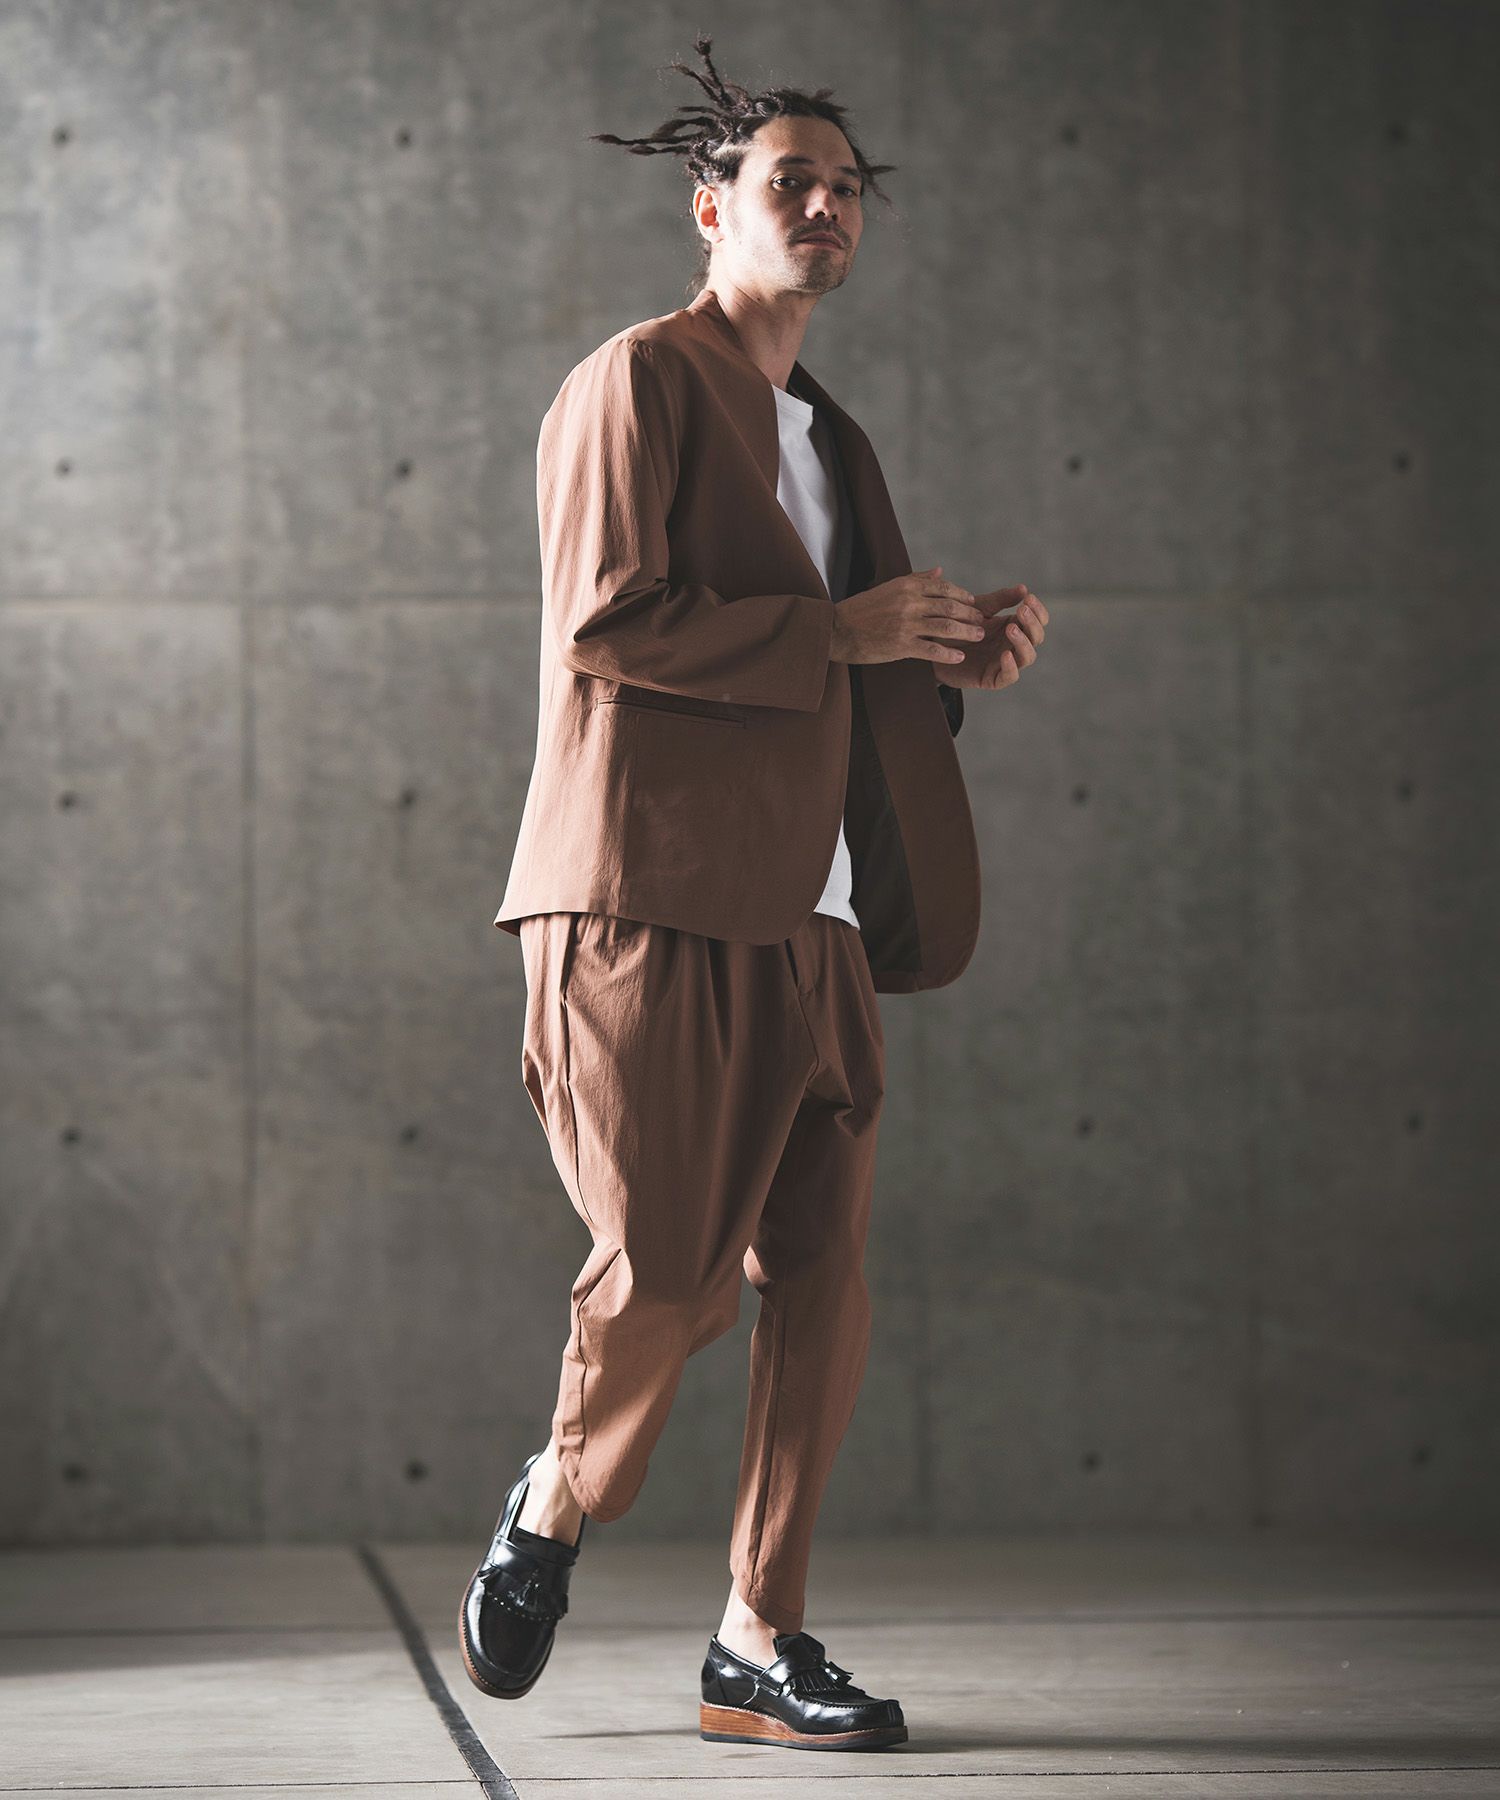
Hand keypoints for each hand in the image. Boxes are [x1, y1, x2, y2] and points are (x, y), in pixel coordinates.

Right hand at [830, 566, 986, 665]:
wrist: (837, 630)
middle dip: (969, 614)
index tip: (973, 603)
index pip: (943, 587)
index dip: (962, 595)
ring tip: (978, 636)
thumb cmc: (862, 609)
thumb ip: (917, 579)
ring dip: (966, 632)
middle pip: (949, 606)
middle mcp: (908, 602)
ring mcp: (906, 624)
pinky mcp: (901, 645)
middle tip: (982, 621)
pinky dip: (949, 654)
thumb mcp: (889, 587)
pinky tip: (960, 657)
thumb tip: (940, 570)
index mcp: (906, 586)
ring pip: (946, 626)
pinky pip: (932, 649)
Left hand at [930, 583, 1047, 689]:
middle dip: (1032, 623)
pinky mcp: (993, 678)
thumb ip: (1000, 600)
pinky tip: (1005, 654)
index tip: (1029, 598)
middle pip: (1037, 637)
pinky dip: (1011, 667)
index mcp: (1014, 626)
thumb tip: (1024, 588)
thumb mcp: (979, 609)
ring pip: (1027, 656)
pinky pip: (1009, 676)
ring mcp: (1005, 662)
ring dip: (1023, 642)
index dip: (1038, 610)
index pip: (1038, 620)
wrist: (933, 646)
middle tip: (1021, 610)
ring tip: (1010, 628)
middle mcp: (1013, 644)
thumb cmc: (957, 626)